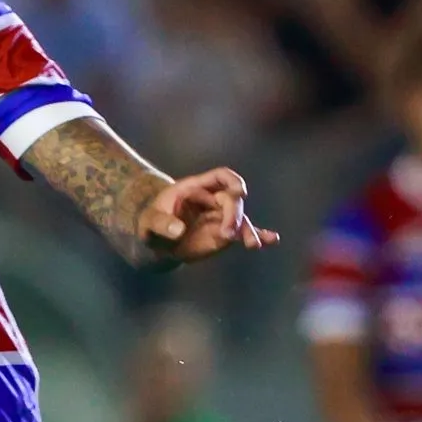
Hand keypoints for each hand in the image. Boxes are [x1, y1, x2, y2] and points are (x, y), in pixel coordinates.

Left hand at [137, 168, 279, 261]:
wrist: (157, 241)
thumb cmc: (151, 225)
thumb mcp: (150, 223)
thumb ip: (162, 224)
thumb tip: (179, 230)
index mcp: (196, 188)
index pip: (221, 176)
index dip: (232, 181)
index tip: (239, 193)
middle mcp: (212, 200)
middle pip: (233, 200)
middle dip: (234, 214)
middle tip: (227, 234)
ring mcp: (220, 216)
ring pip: (240, 218)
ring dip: (248, 230)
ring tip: (252, 244)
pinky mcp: (223, 233)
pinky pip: (243, 232)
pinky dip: (258, 235)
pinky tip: (272, 240)